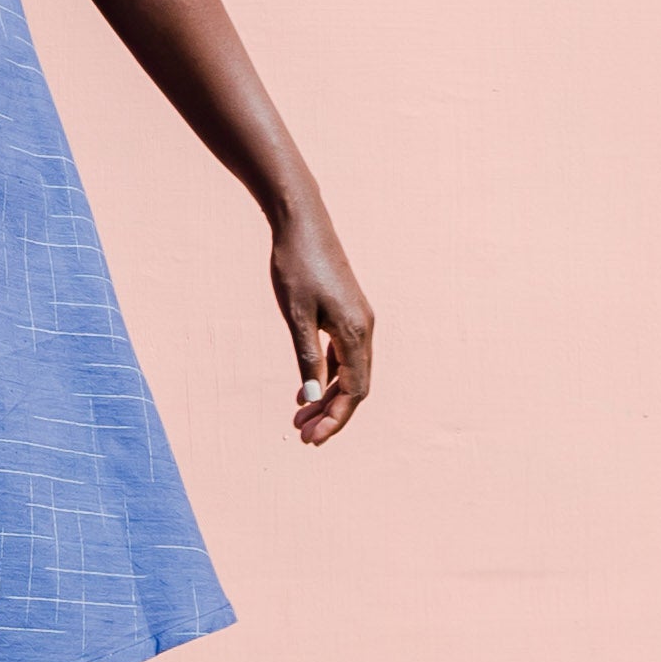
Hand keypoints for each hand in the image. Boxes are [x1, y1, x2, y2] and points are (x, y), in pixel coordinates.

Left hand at [269, 207, 372, 445]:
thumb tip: (312, 398)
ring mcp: (359, 320)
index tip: (312, 438)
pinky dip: (328, 375)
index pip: (354, 391)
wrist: (302, 223)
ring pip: (350, 372)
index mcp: (356, 333)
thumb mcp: (296, 316)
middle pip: (356, 386)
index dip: (335, 418)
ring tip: (301, 417)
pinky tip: (308, 388)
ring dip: (328, 396)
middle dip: (332, 414)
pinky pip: (344, 355)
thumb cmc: (296, 266)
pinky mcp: (348, 312)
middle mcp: (365, 329)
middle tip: (302, 435)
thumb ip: (307, 358)